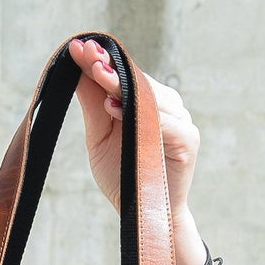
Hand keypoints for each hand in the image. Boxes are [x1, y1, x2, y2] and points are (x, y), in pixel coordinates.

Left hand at [66, 35, 230, 264]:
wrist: (142, 218)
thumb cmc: (122, 176)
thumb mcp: (100, 136)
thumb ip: (94, 103)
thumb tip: (78, 65)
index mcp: (147, 102)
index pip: (125, 74)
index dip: (102, 60)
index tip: (77, 47)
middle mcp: (167, 107)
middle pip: (137, 79)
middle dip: (109, 66)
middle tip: (85, 54)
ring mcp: (181, 122)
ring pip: (152, 95)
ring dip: (122, 83)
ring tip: (97, 74)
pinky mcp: (188, 142)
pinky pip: (166, 121)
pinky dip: (142, 112)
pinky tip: (116, 106)